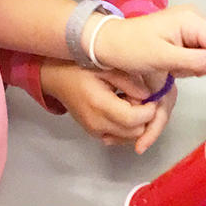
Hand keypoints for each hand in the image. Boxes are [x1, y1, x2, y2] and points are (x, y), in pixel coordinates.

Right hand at [40, 61, 171, 150]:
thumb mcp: (107, 67)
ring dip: (136, 122)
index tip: (149, 95)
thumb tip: (149, 96)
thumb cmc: (80, 68)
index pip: (135, 120)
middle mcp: (97, 124)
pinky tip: (121, 109)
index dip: (149, 110)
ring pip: (131, 138)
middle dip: (144, 116)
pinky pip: (120, 138)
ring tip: (128, 101)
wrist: (56, 78)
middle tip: (137, 96)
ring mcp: (95, 132)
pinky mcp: (95, 134)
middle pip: (136, 132)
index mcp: (99, 105)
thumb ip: (130, 82)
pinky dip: (127, 127)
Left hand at [90, 4, 205, 79]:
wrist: (107, 44)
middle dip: (202, 64)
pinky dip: (187, 63)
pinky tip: (170, 64)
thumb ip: (194, 60)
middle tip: (177, 68)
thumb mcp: (162, 58)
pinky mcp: (183, 35)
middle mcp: (194, 18)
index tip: (193, 70)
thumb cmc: (131, 48)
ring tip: (170, 65)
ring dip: (193, 65)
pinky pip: (197, 53)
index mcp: (191, 19)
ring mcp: (188, 26)